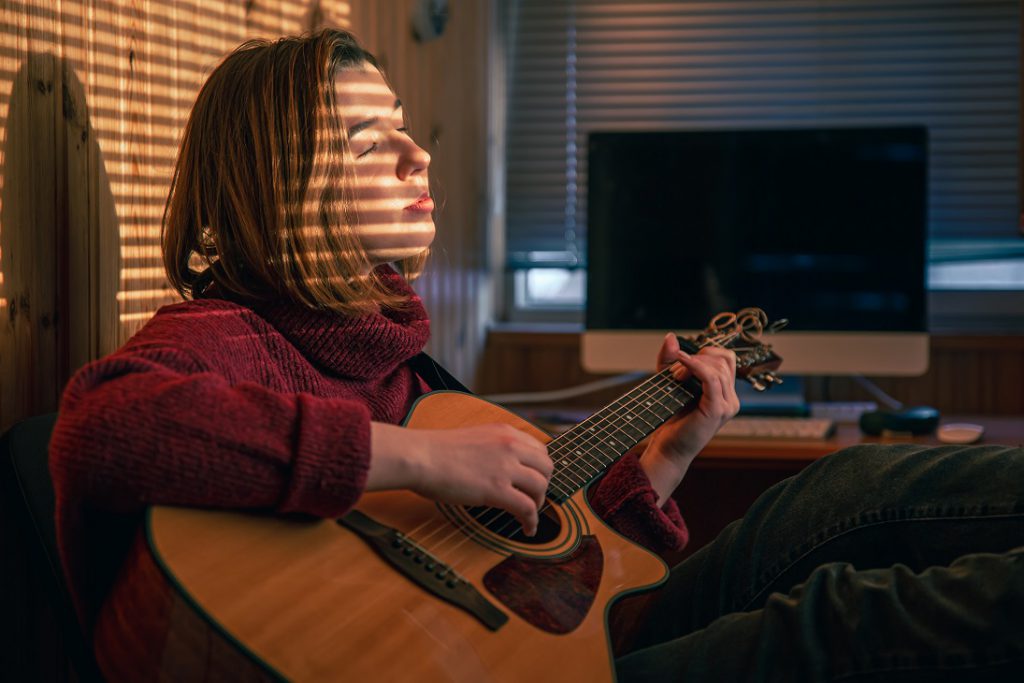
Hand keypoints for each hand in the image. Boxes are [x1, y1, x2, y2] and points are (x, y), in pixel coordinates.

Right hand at [408, 424, 552, 535]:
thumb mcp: (473, 438)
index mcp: (504, 431)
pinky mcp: (497, 489)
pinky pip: (527, 508)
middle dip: (543, 485)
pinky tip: (527, 529)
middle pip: (546, 467)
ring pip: (541, 487)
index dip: (540, 468)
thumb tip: (498, 468)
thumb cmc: (435, 451)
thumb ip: (491, 448)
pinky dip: (532, 522)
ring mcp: (505, 467)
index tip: (534, 480)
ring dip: (538, 504)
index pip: (539, 449)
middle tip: (532, 498)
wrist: (419, 456)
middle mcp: (510, 445)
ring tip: (528, 515)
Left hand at [640, 333, 739, 503]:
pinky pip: (712, 378)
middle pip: (722, 359)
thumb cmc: (670, 417)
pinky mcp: (718, 410)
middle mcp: (731, 399)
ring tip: (674, 377)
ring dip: (691, 365)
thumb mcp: (669, 382)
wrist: (667, 447)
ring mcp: (728, 405)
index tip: (682, 360)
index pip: (726, 358)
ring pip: (717, 367)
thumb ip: (670, 359)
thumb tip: (671, 336)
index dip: (705, 352)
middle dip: (697, 358)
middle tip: (674, 373)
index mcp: (725, 393)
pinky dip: (695, 365)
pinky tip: (681, 361)